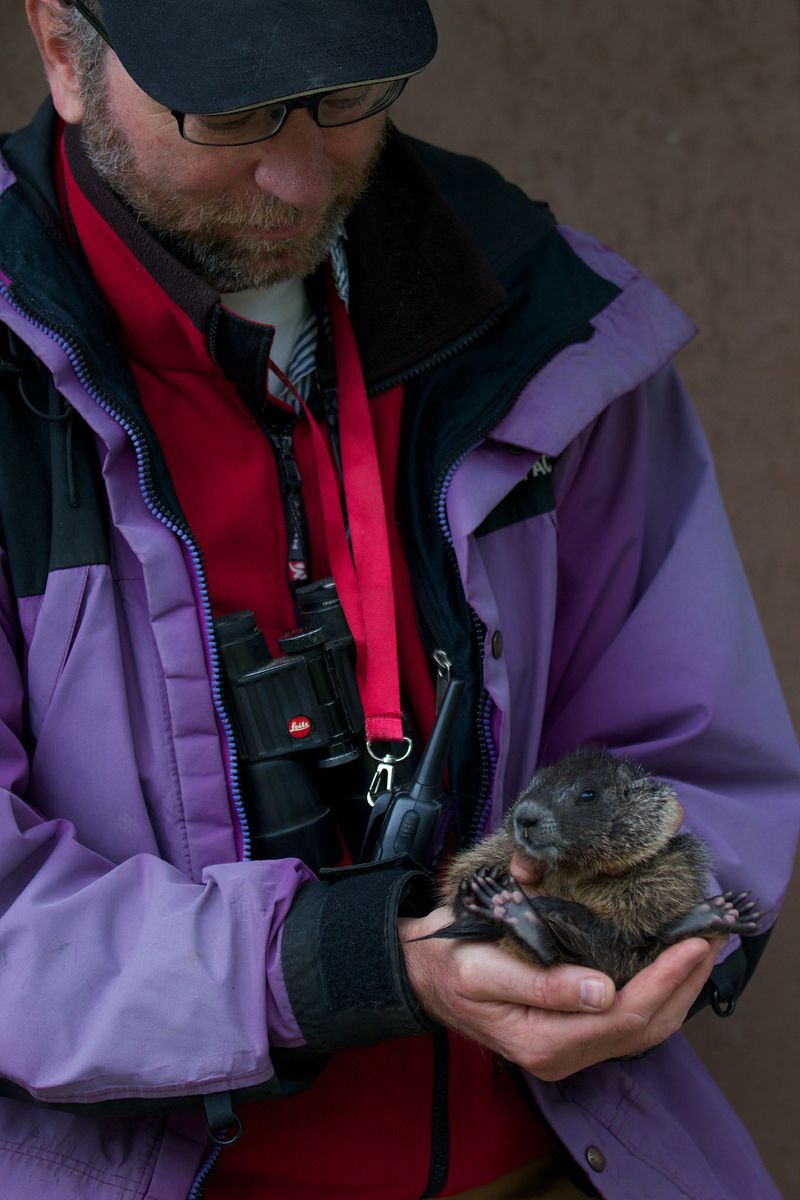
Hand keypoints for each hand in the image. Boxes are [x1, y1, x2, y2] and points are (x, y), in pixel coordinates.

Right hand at [399, 907, 719, 1080]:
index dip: (666, 980)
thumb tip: (601, 992)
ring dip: (678, 991)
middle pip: (645, 1027)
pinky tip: (668, 966)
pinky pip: (628, 1022)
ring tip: (701, 948)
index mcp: (543, 1042)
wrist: (422, 975)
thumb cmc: (448, 963)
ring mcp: (569, 1048)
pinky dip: (657, 993)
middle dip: (685, 984)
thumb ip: (540, 985)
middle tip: (712, 937)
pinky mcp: (570, 1034)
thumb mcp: (482, 968)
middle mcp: (563, 1054)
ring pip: (643, 1029)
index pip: (625, 1015)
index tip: (692, 941)